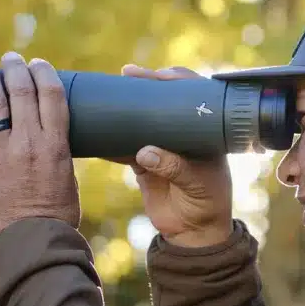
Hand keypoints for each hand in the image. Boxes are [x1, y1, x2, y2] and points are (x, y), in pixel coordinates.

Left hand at [0, 52, 79, 246]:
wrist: (27, 245)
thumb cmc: (55, 217)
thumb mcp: (68, 178)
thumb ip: (57, 152)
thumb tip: (50, 135)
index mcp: (56, 146)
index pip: (51, 95)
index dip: (44, 73)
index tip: (39, 63)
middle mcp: (28, 143)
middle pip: (20, 92)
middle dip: (15, 69)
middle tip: (11, 58)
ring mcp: (0, 153)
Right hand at [115, 65, 233, 247]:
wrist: (193, 232)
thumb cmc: (208, 203)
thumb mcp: (197, 183)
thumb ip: (174, 167)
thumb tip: (144, 152)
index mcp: (205, 131)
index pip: (195, 96)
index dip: (179, 81)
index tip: (161, 75)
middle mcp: (183, 133)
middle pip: (165, 100)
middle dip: (147, 84)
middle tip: (130, 72)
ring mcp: (162, 145)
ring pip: (143, 118)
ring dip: (126, 105)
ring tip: (109, 89)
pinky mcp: (143, 162)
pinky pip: (124, 145)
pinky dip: (111, 138)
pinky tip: (96, 127)